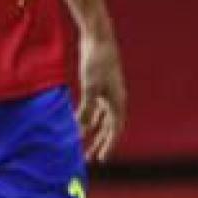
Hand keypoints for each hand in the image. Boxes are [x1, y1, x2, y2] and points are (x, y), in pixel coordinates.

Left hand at [76, 33, 126, 161]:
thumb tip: (80, 131)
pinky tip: (81, 124)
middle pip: (109, 127)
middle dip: (101, 143)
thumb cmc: (96, 61)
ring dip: (94, 132)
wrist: (98, 37)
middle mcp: (115, 99)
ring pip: (102, 119)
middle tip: (91, 159)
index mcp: (117, 101)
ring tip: (84, 145)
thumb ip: (86, 110)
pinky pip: (96, 108)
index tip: (101, 160)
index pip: (115, 130)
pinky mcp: (99, 85)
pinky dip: (89, 118)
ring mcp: (108, 92)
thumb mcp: (90, 87)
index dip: (108, 145)